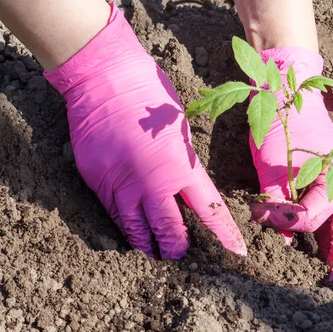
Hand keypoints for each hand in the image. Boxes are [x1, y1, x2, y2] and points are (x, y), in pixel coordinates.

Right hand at [44, 3, 246, 258]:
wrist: (104, 77)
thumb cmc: (149, 95)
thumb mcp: (179, 129)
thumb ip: (182, 164)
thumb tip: (182, 188)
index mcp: (180, 166)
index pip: (209, 210)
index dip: (224, 234)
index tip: (236, 251)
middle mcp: (151, 182)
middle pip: (168, 230)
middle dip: (177, 247)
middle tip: (179, 253)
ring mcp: (120, 184)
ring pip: (136, 229)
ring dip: (148, 244)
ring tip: (153, 251)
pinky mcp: (96, 181)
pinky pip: (113, 213)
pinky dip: (124, 224)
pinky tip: (130, 228)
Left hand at [248, 47, 332, 286]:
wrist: (288, 91)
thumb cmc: (282, 124)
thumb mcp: (272, 165)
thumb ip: (276, 201)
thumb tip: (279, 236)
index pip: (310, 217)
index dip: (283, 222)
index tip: (258, 216)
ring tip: (329, 272)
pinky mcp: (326, 180)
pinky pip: (330, 211)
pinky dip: (325, 229)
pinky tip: (318, 245)